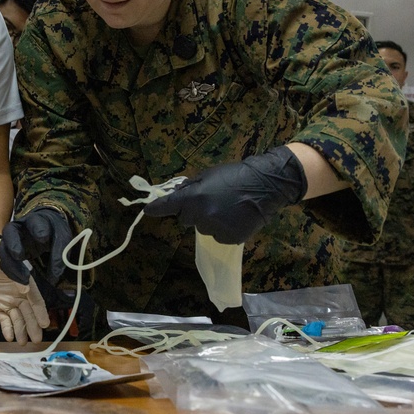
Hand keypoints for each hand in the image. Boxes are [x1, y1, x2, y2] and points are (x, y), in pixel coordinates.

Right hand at [0, 208, 71, 284]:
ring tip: (25, 278)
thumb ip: (59, 254)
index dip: (38, 229)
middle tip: (19, 256)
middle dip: (13, 244)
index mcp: (35, 221)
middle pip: (9, 232)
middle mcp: (19, 228)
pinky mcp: (8, 252)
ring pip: (3, 250)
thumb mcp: (62, 239)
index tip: (43, 238)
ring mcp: (11, 240)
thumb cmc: (53, 233)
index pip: (35, 222)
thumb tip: (54, 277)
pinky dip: (12, 273)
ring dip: (12, 265)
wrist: (45, 232)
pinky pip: (5, 262)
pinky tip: (23, 281)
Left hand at [0, 235, 48, 342]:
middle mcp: (21, 296)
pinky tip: (9, 336)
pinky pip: (4, 320)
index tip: (45, 324)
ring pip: (18, 320)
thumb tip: (27, 288)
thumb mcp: (8, 264)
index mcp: (27, 285)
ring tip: (22, 343)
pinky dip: (7, 328)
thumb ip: (17, 276)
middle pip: (28, 314)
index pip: (36, 301)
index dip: (40, 313)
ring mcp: (9, 303)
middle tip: (37, 339)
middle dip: (32, 327)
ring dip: (21, 331)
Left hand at [144, 146, 306, 243]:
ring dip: (209, 220)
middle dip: (192, 212)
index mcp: (194, 198)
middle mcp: (202, 216)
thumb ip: (191, 187)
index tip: (147, 210)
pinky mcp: (229, 238)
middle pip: (186, 219)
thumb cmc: (236, 175)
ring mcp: (215, 229)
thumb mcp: (209, 175)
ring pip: (203, 228)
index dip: (157, 209)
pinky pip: (218, 235)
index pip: (168, 206)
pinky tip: (235, 217)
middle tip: (209, 201)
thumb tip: (176, 195)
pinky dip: (223, 228)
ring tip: (227, 208)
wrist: (266, 185)